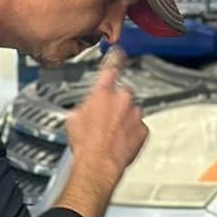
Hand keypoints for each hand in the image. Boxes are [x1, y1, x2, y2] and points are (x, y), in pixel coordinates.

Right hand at [64, 50, 146, 184]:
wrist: (98, 164)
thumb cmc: (85, 144)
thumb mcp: (73, 119)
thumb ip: (84, 106)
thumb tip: (86, 108)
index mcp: (102, 92)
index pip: (111, 68)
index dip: (115, 58)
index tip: (119, 52)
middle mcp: (122, 99)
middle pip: (123, 94)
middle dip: (116, 103)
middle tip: (106, 118)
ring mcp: (135, 114)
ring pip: (131, 111)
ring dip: (124, 119)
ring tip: (111, 134)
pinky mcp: (143, 129)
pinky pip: (139, 127)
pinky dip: (132, 132)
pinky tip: (120, 141)